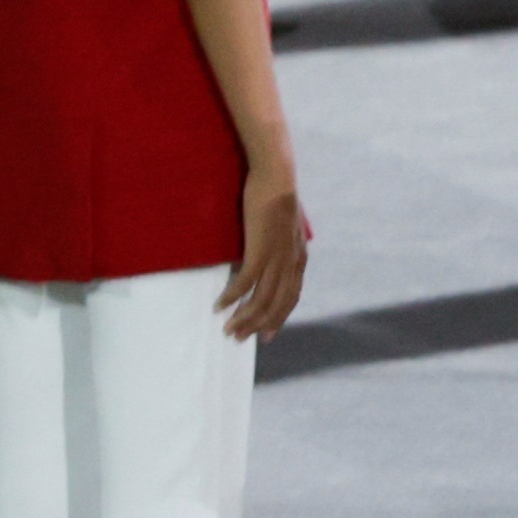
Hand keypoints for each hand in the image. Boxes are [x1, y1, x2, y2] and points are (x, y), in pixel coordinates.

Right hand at [219, 159, 309, 341]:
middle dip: (259, 325)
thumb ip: (278, 247)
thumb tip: (263, 259)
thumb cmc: (275, 200)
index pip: (291, 298)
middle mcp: (291, 263)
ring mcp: (278, 257)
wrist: (277, 178)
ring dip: (244, 317)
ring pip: (262, 298)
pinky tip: (219, 305)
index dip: (278, 318)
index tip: (266, 336)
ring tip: (228, 328)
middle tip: (241, 338)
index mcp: (298, 259)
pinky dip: (232, 296)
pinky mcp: (261, 249)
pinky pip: (246, 281)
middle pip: (277, 304)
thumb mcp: (283, 229)